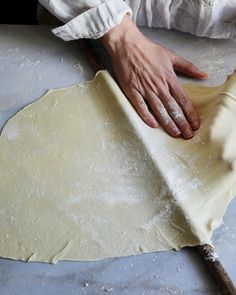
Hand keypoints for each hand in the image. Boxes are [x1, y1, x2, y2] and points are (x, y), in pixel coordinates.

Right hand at [102, 15, 207, 138]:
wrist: (128, 44)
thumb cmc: (149, 50)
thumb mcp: (171, 56)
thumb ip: (188, 67)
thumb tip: (204, 75)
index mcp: (169, 78)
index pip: (183, 100)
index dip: (190, 113)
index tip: (195, 124)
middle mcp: (159, 86)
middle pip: (173, 108)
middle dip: (182, 123)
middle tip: (188, 135)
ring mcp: (145, 89)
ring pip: (159, 109)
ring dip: (168, 123)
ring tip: (175, 134)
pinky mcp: (132, 90)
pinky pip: (140, 106)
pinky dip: (146, 116)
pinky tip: (153, 125)